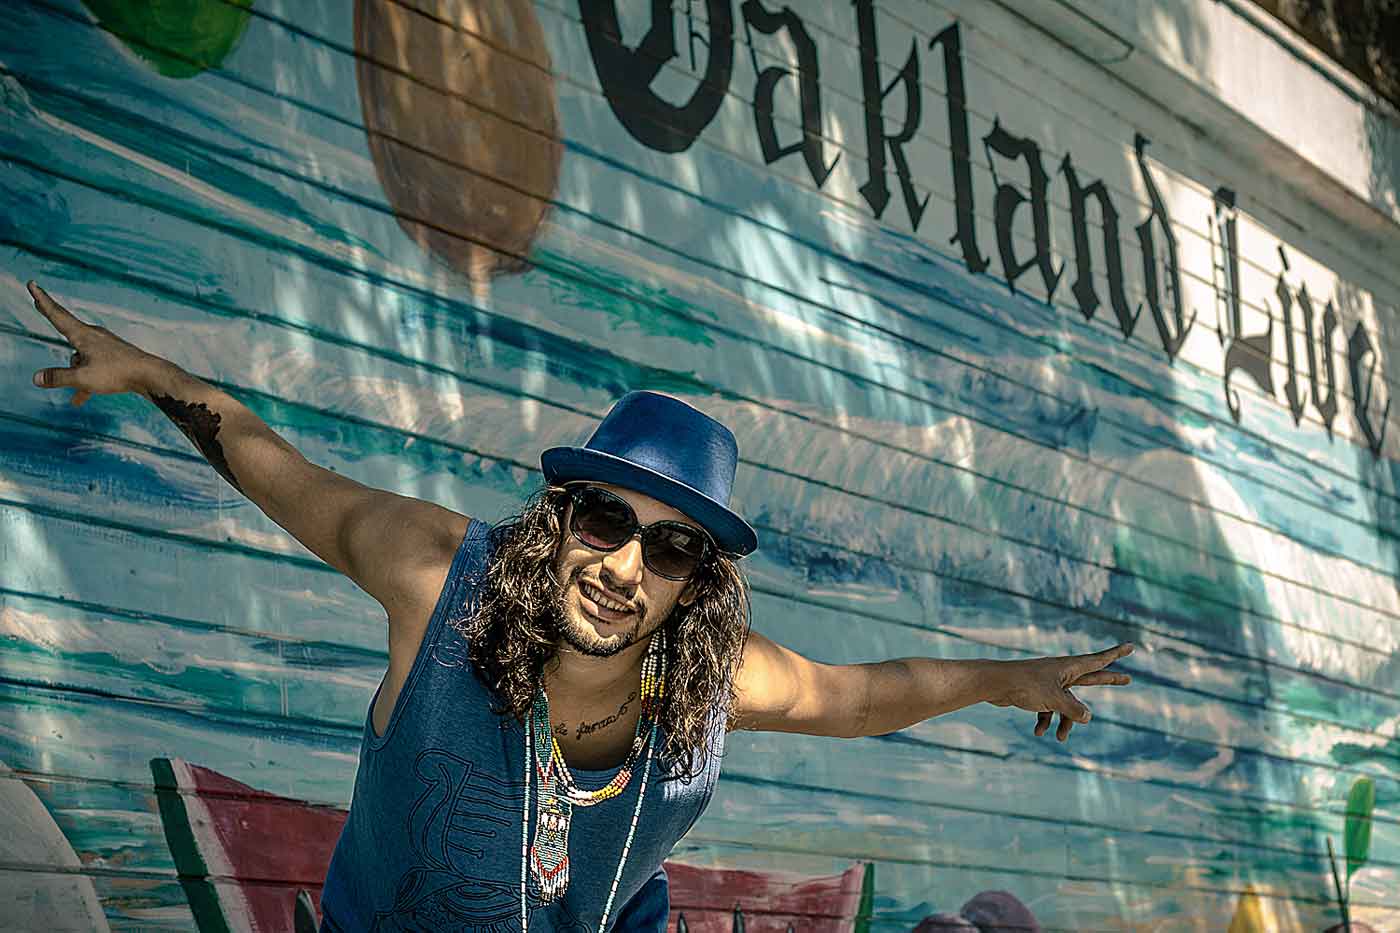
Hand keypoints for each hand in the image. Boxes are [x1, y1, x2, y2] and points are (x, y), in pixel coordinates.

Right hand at [27, 281, 164, 405]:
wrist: (151, 376)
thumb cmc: (118, 373)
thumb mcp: (83, 378)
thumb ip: (58, 378)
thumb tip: (36, 378)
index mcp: (83, 335)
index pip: (56, 315)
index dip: (42, 300)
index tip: (33, 284)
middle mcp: (94, 336)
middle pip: (67, 330)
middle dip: (53, 319)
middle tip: (39, 302)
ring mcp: (105, 346)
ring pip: (80, 358)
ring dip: (76, 374)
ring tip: (79, 396)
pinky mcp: (115, 358)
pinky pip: (93, 369)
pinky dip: (86, 382)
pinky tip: (79, 400)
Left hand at [987, 642, 1133, 741]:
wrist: (994, 684)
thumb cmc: (1024, 686)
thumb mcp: (1053, 699)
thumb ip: (1073, 709)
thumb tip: (1088, 717)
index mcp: (1068, 667)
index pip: (1098, 660)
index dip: (1116, 654)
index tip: (1131, 646)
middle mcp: (1061, 673)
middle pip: (1091, 678)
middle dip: (1108, 681)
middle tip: (1128, 679)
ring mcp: (1050, 683)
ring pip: (1068, 704)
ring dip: (1065, 722)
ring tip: (1061, 738)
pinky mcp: (1037, 693)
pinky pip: (1049, 709)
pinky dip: (1046, 721)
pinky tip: (1039, 733)